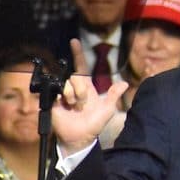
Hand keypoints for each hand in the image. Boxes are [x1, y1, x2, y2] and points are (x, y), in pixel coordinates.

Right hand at [52, 38, 128, 152]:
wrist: (80, 138)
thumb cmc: (94, 125)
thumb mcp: (108, 110)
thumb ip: (114, 95)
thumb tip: (125, 83)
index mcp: (86, 88)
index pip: (81, 67)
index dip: (77, 54)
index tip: (74, 41)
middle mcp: (74, 89)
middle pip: (76, 76)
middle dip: (81, 89)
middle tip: (83, 103)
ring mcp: (63, 95)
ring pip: (67, 84)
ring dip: (73, 96)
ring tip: (75, 108)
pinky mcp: (54, 102)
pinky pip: (57, 92)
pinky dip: (64, 99)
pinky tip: (66, 107)